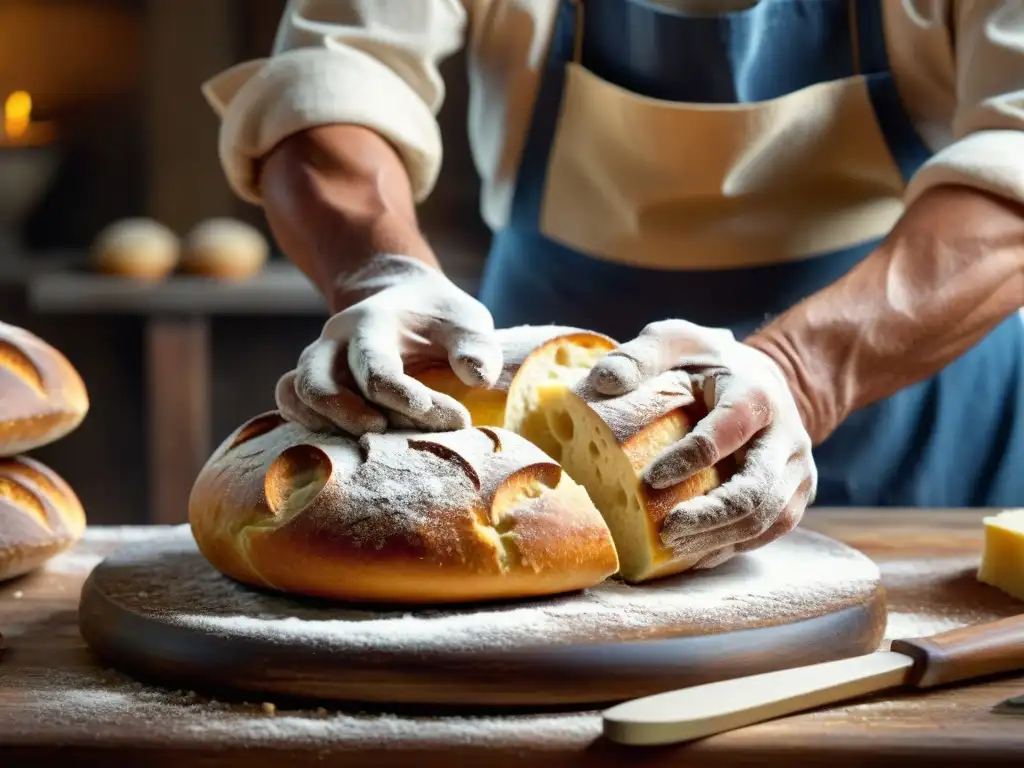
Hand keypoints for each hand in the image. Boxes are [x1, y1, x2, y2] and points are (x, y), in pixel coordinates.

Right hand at [276, 254, 502, 434]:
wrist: (404, 297)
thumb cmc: (439, 317)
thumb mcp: (466, 321)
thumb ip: (476, 347)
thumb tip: (477, 377)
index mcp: (372, 322)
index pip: (375, 366)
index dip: (403, 397)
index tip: (451, 418)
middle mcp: (335, 340)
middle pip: (321, 382)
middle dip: (358, 416)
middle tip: (408, 436)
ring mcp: (319, 359)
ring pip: (298, 392)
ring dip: (331, 424)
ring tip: (373, 441)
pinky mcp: (313, 378)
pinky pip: (288, 398)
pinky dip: (303, 422)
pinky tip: (340, 444)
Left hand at [586, 319, 816, 568]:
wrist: (767, 380)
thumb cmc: (708, 362)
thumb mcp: (675, 341)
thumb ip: (640, 356)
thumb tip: (602, 382)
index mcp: (757, 394)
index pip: (731, 429)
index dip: (693, 457)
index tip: (652, 479)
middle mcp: (786, 436)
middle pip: (757, 489)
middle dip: (710, 516)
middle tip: (666, 532)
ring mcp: (795, 471)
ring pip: (766, 518)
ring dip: (718, 539)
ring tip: (670, 548)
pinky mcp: (794, 496)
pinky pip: (767, 532)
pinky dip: (730, 547)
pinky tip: (691, 556)